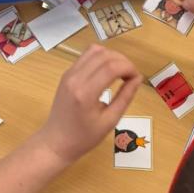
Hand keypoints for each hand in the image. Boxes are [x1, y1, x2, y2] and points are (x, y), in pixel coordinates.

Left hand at [35, 45, 141, 165]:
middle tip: (130, 75)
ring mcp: (69, 74)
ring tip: (120, 71)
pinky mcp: (67, 73)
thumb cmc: (84, 137)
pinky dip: (101, 58)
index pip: (111, 67)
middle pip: (104, 55)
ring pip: (95, 50)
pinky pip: (86, 56)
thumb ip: (125, 97)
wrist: (56, 142)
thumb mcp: (110, 121)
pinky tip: (107, 71)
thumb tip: (138, 78)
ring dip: (112, 56)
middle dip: (122, 61)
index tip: (136, 77)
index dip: (128, 67)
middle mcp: (75, 78)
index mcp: (85, 93)